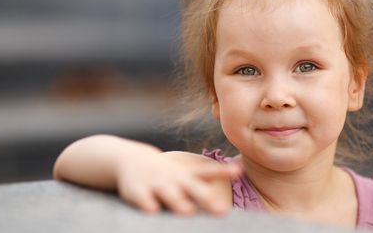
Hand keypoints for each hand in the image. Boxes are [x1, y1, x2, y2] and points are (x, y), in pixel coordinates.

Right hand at [115, 151, 241, 215]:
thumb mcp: (190, 172)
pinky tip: (153, 212)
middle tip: (222, 210)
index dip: (223, 172)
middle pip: (192, 188)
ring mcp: (157, 184)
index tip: (238, 170)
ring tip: (188, 211)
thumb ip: (213, 173)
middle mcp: (175, 179)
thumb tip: (240, 169)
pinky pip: (143, 199)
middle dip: (206, 198)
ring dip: (179, 202)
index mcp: (188, 175)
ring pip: (169, 194)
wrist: (131, 159)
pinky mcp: (138, 191)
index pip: (209, 172)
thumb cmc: (169, 172)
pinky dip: (148, 204)